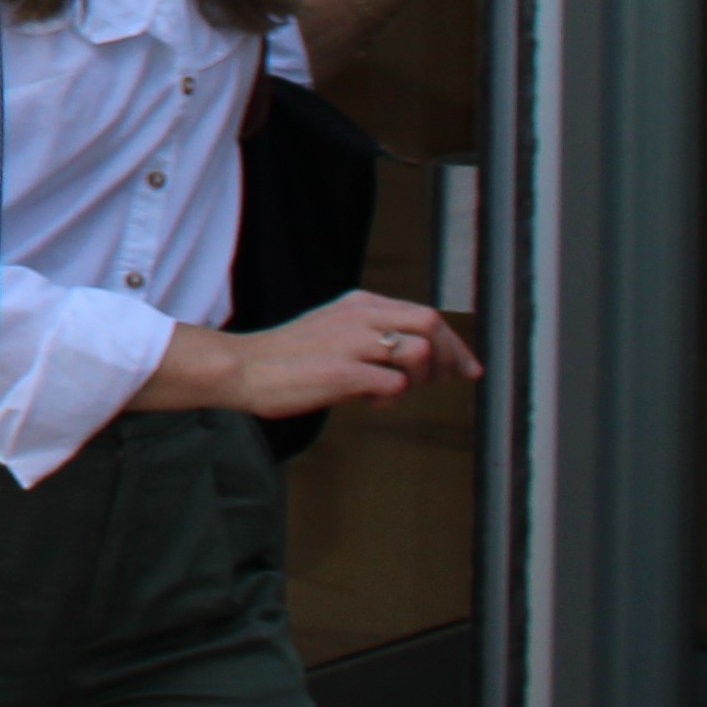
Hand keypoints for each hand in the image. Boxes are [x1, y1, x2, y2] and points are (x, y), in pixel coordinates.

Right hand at [141, 288, 479, 420]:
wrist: (241, 368)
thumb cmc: (285, 358)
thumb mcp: (333, 331)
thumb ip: (371, 334)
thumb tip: (418, 355)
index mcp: (358, 304)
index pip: (424, 314)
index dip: (454, 343)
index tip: (466, 367)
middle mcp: (358, 317)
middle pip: (431, 324)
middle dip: (451, 356)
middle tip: (452, 381)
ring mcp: (351, 343)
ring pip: (419, 351)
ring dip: (419, 379)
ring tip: (392, 392)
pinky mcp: (342, 373)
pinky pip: (395, 385)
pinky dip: (393, 398)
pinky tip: (370, 402)